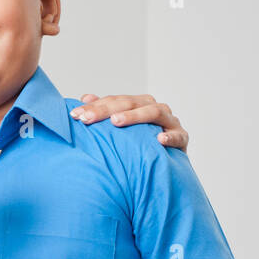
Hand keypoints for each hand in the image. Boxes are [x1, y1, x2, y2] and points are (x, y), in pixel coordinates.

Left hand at [68, 93, 189, 150]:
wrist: (169, 161)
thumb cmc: (141, 144)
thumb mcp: (123, 129)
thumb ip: (106, 112)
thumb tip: (85, 97)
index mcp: (139, 104)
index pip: (115, 100)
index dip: (95, 106)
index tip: (75, 115)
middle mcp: (155, 109)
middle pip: (131, 103)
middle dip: (107, 110)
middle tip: (87, 118)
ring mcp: (170, 122)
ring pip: (154, 113)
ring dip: (135, 116)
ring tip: (116, 121)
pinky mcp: (182, 138)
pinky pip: (178, 136)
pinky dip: (170, 137)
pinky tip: (159, 140)